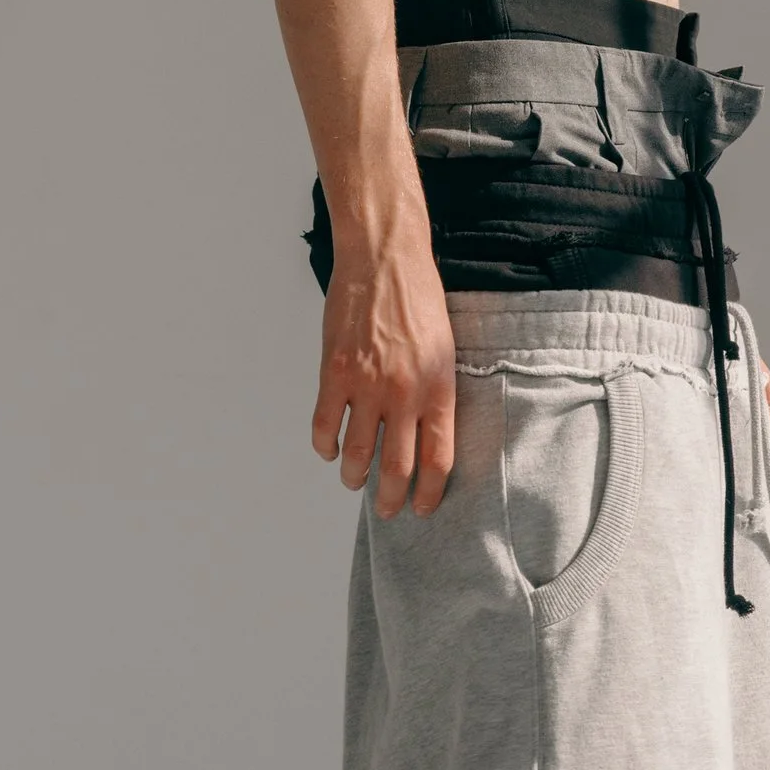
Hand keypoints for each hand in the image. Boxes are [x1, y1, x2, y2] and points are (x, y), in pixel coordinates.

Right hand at [312, 231, 455, 514]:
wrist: (385, 258)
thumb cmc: (419, 299)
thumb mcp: (444, 349)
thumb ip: (434, 392)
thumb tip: (423, 433)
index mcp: (439, 388)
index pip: (437, 459)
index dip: (428, 492)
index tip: (420, 507)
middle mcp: (405, 393)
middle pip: (396, 467)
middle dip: (389, 498)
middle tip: (385, 511)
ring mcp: (367, 385)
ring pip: (356, 453)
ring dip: (353, 475)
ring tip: (353, 481)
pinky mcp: (334, 372)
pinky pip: (325, 425)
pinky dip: (324, 446)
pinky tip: (328, 449)